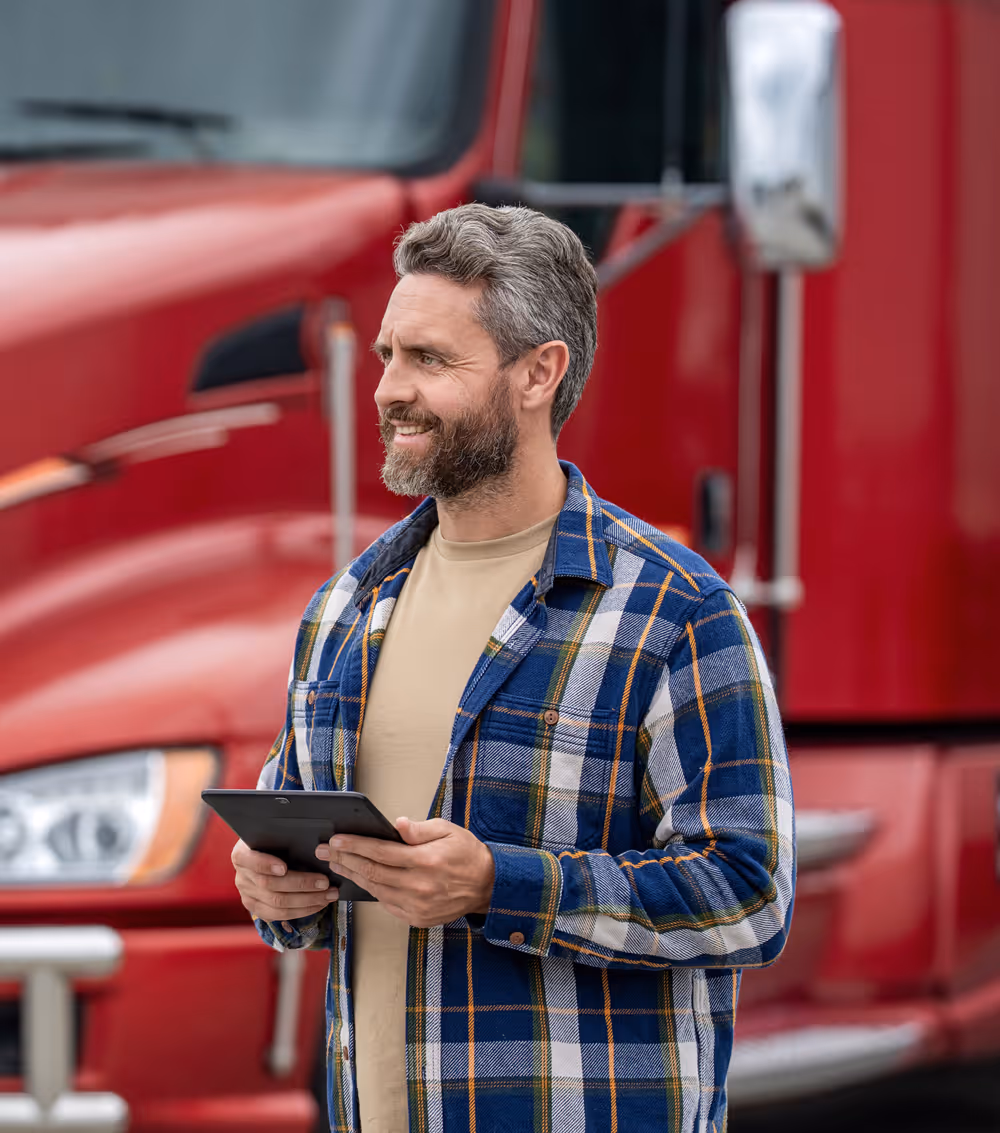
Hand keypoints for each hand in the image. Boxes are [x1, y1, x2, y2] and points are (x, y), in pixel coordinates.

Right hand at [232, 838, 338, 921]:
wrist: (262, 855)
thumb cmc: (273, 842)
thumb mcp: (274, 836)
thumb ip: (285, 839)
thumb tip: (314, 845)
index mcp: (241, 855)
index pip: (251, 861)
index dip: (266, 865)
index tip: (284, 868)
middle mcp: (241, 878)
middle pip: (270, 885)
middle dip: (301, 885)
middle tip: (325, 882)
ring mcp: (247, 896)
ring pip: (277, 904)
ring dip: (307, 901)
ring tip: (328, 895)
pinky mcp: (257, 909)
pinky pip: (279, 916)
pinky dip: (302, 911)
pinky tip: (318, 904)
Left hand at [316, 817, 494, 927]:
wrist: (487, 885)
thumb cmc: (466, 854)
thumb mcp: (447, 830)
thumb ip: (419, 830)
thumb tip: (396, 825)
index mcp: (425, 861)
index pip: (381, 852)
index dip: (356, 845)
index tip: (336, 840)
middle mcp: (419, 886)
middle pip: (372, 872)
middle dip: (345, 860)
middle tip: (325, 852)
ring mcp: (417, 905)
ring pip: (376, 890)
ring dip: (353, 876)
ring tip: (337, 865)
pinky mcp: (417, 918)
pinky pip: (387, 904)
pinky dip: (371, 891)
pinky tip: (361, 880)